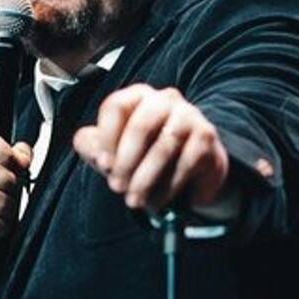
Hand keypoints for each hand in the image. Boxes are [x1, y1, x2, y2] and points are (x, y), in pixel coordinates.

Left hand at [72, 84, 228, 215]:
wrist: (191, 171)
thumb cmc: (145, 155)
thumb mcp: (112, 151)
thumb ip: (92, 146)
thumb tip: (95, 152)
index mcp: (137, 96)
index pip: (116, 106)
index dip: (106, 137)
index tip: (103, 164)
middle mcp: (164, 99)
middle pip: (140, 126)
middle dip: (125, 162)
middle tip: (117, 187)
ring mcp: (189, 116)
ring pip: (163, 147)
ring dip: (145, 179)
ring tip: (134, 200)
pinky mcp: (206, 137)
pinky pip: (185, 163)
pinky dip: (168, 187)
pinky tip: (157, 202)